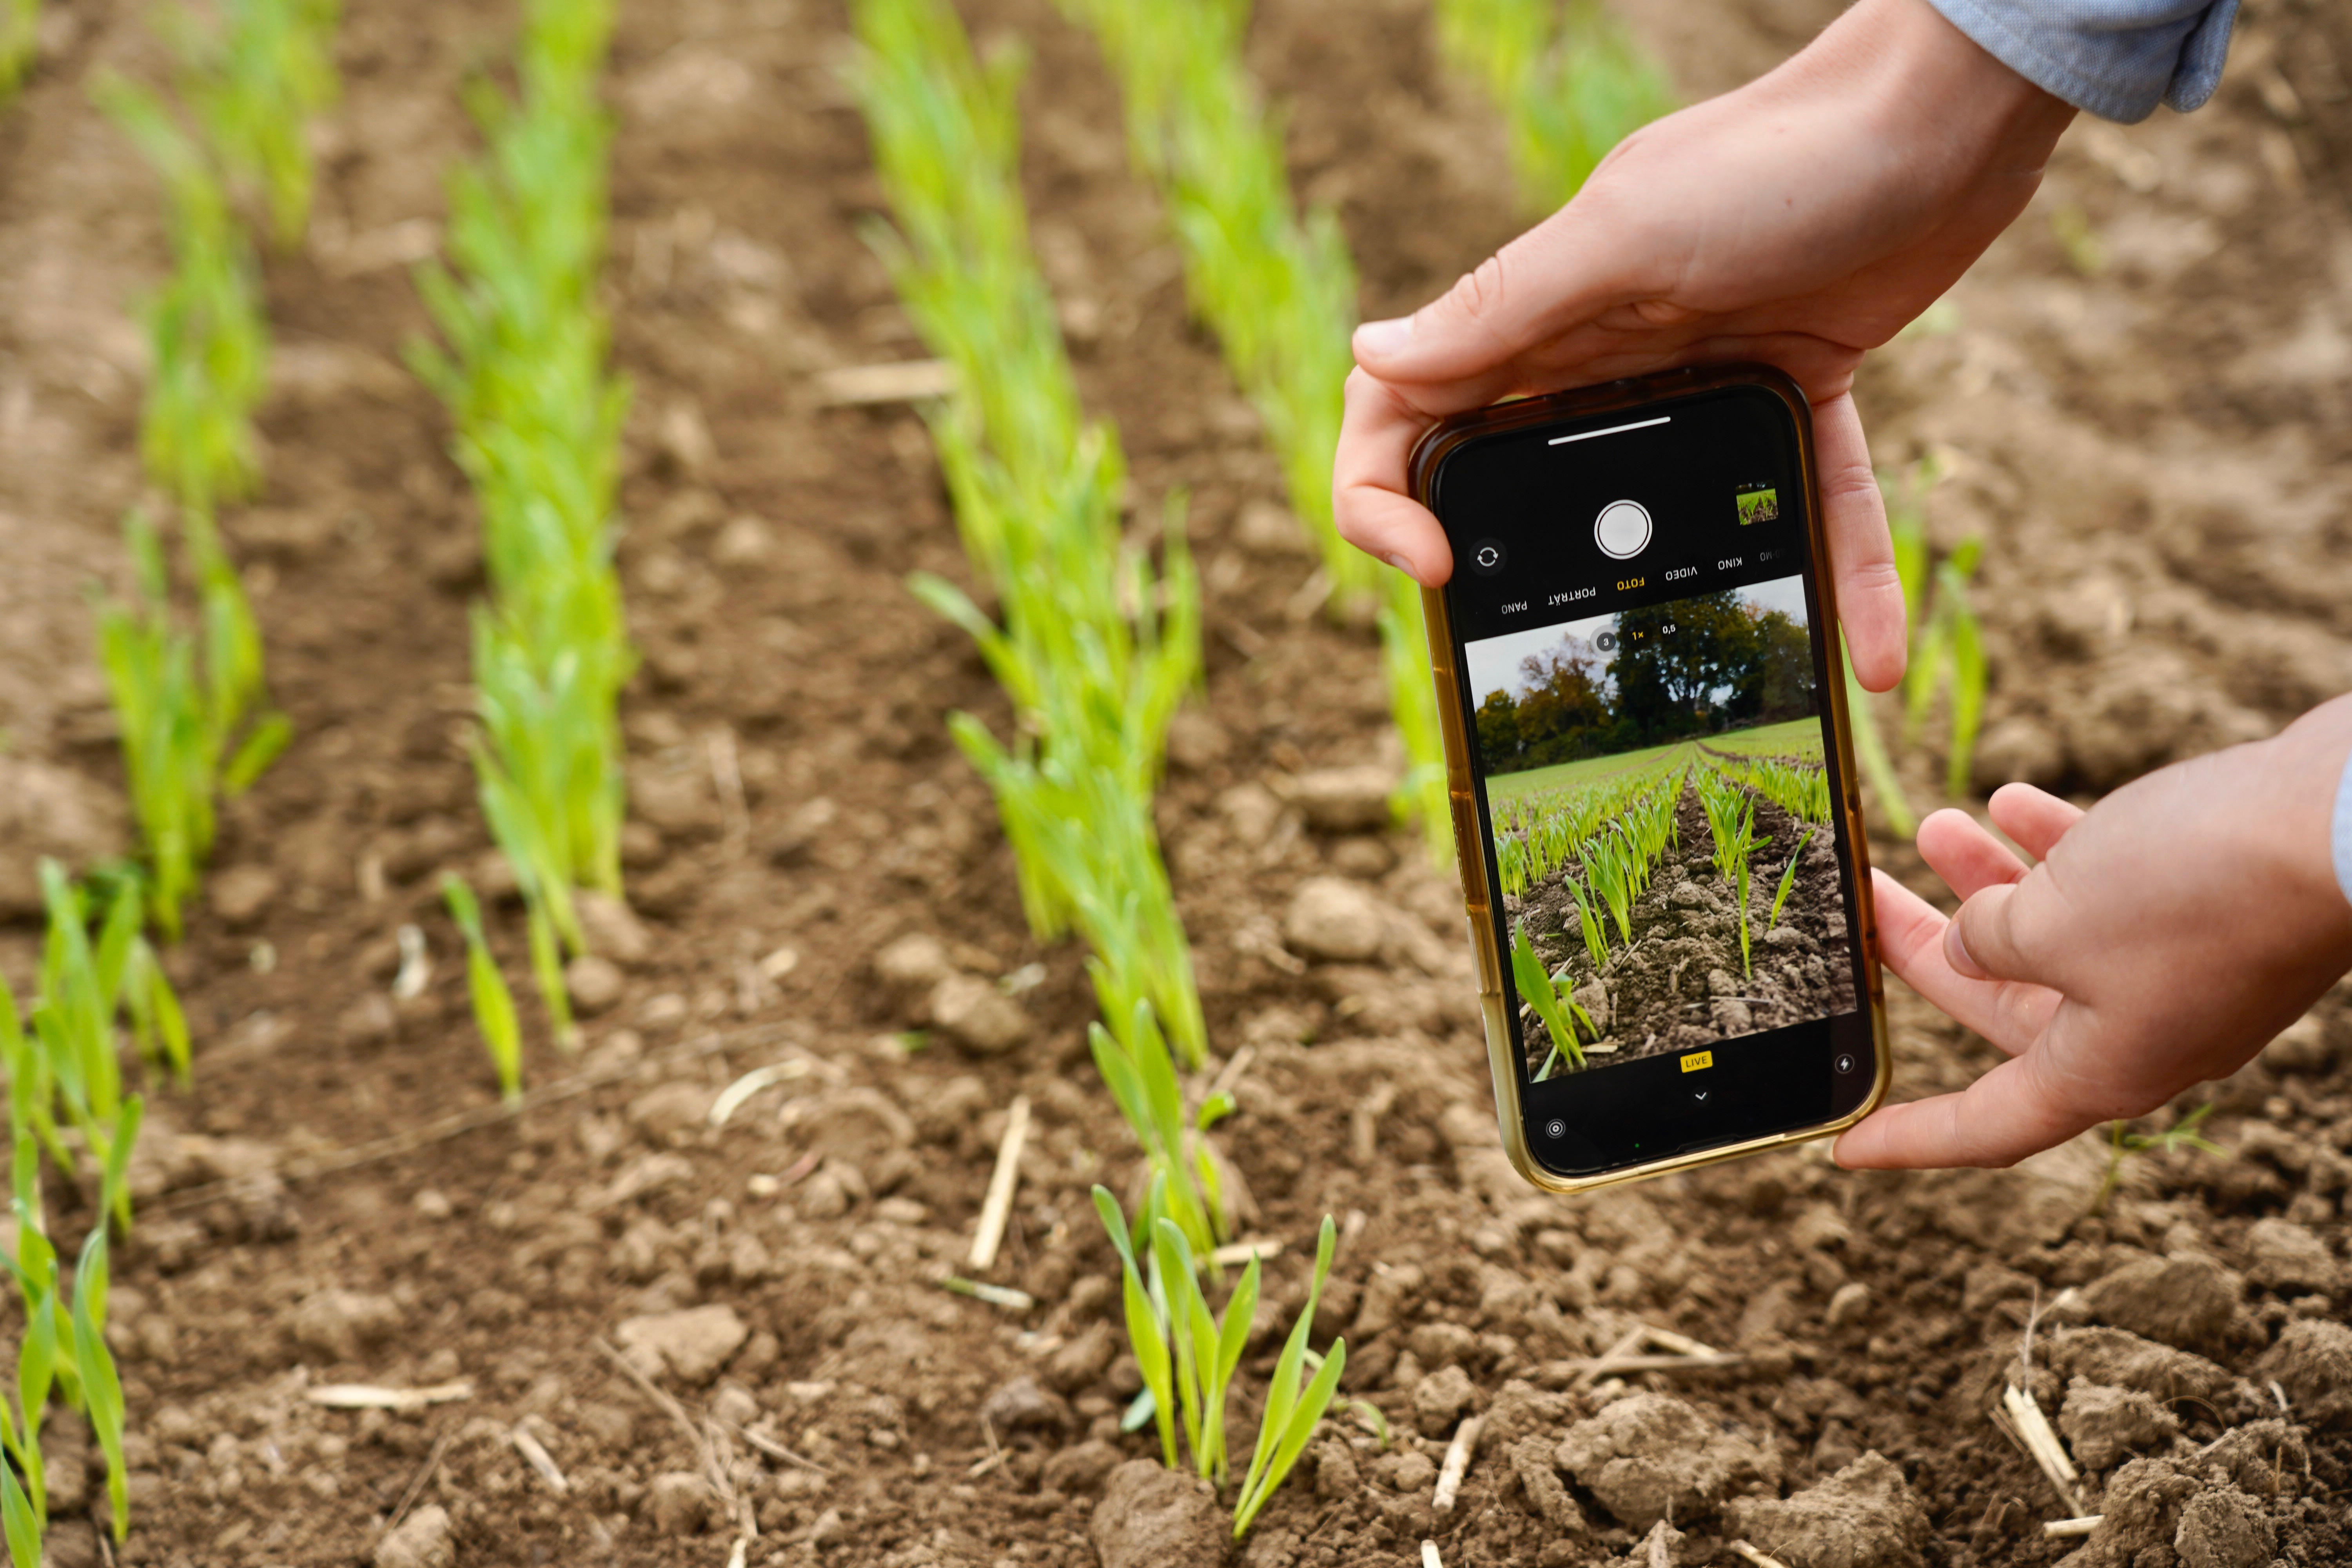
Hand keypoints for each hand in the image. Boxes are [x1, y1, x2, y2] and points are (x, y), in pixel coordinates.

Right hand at [1333, 0, 2075, 691]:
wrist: (1942, 119)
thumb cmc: (1780, 157)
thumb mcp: (1626, 235)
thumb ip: (1504, 306)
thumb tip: (1372, 356)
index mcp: (1540, 318)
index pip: (1409, 411)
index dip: (1385, 494)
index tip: (1432, 565)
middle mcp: (1603, 357)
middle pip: (1520, 486)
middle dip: (1520, 581)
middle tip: (1542, 655)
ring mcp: (1699, 384)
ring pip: (1666, 522)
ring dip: (1686, 601)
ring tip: (1713, 688)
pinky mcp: (1794, 397)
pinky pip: (1810, 508)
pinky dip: (1845, 577)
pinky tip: (1876, 658)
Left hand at [1836, 697, 2351, 1169]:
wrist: (2343, 821)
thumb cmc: (2196, 890)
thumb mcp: (2053, 922)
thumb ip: (1992, 940)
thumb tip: (1972, 943)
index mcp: (2102, 1070)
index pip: (1985, 1127)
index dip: (1909, 1139)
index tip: (1840, 1149)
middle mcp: (2141, 1033)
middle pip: (2001, 1007)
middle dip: (1929, 948)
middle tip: (1867, 895)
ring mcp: (2180, 972)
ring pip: (2052, 935)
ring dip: (1988, 881)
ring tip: (1929, 822)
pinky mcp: (2208, 908)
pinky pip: (2109, 889)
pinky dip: (2058, 848)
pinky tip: (2013, 798)